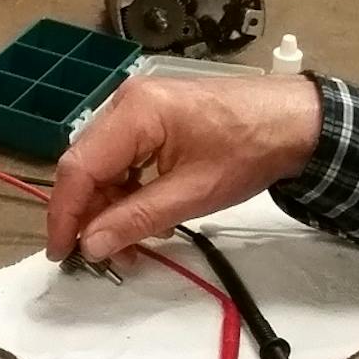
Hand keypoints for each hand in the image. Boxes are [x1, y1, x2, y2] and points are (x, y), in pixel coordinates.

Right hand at [46, 75, 322, 262]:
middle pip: (86, 165)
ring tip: (133, 243)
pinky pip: (124, 157)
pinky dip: (128, 190)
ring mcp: (139, 107)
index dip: (65, 215)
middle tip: (102, 256)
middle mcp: (126, 102)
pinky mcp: (152, 116)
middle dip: (90, 214)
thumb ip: (136, 220)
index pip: (79, 168)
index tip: (63, 254)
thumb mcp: (192, 194)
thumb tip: (91, 245)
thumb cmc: (249, 151)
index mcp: (134, 113)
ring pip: (103, 165)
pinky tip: (146, 217)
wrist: (295, 120)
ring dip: (110, 206)